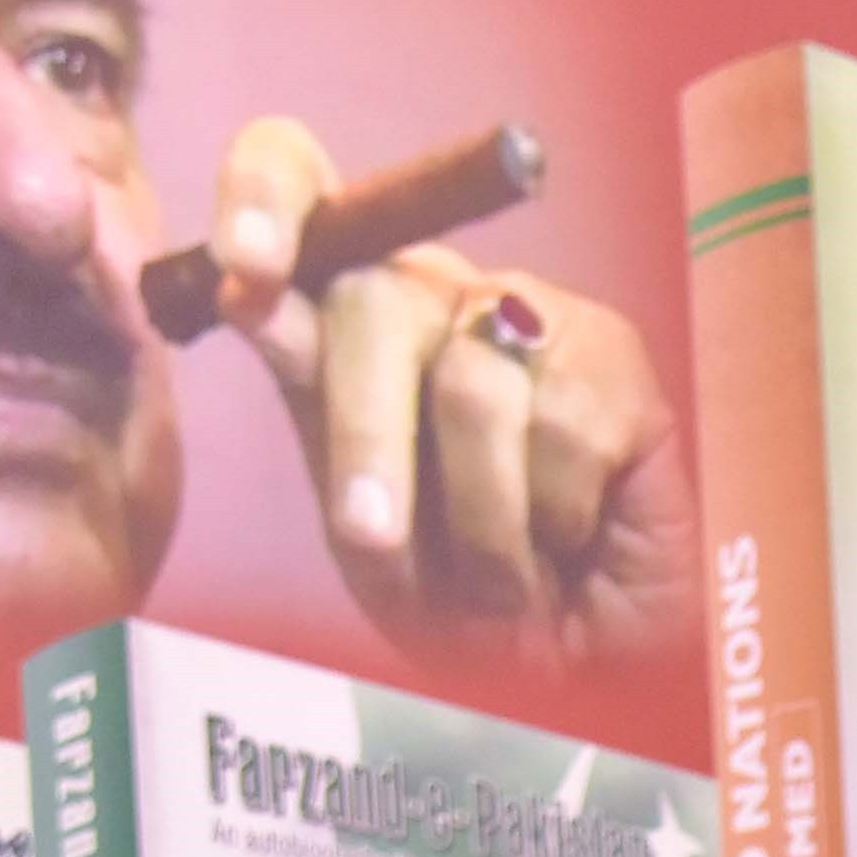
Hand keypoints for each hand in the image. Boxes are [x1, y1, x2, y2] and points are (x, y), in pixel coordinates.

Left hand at [207, 119, 698, 668]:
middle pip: (373, 296)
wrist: (580, 676)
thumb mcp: (360, 521)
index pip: (294, 180)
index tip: (244, 272)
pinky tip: (571, 535)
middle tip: (377, 537)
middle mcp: (438, 296)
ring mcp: (529, 317)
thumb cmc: (462, 602)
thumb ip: (312, 401)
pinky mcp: (612, 356)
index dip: (264, 196)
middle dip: (368, 436)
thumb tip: (251, 294)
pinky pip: (561, 423)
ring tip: (501, 564)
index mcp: (350, 314)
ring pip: (467, 376)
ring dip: (477, 512)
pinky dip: (553, 514)